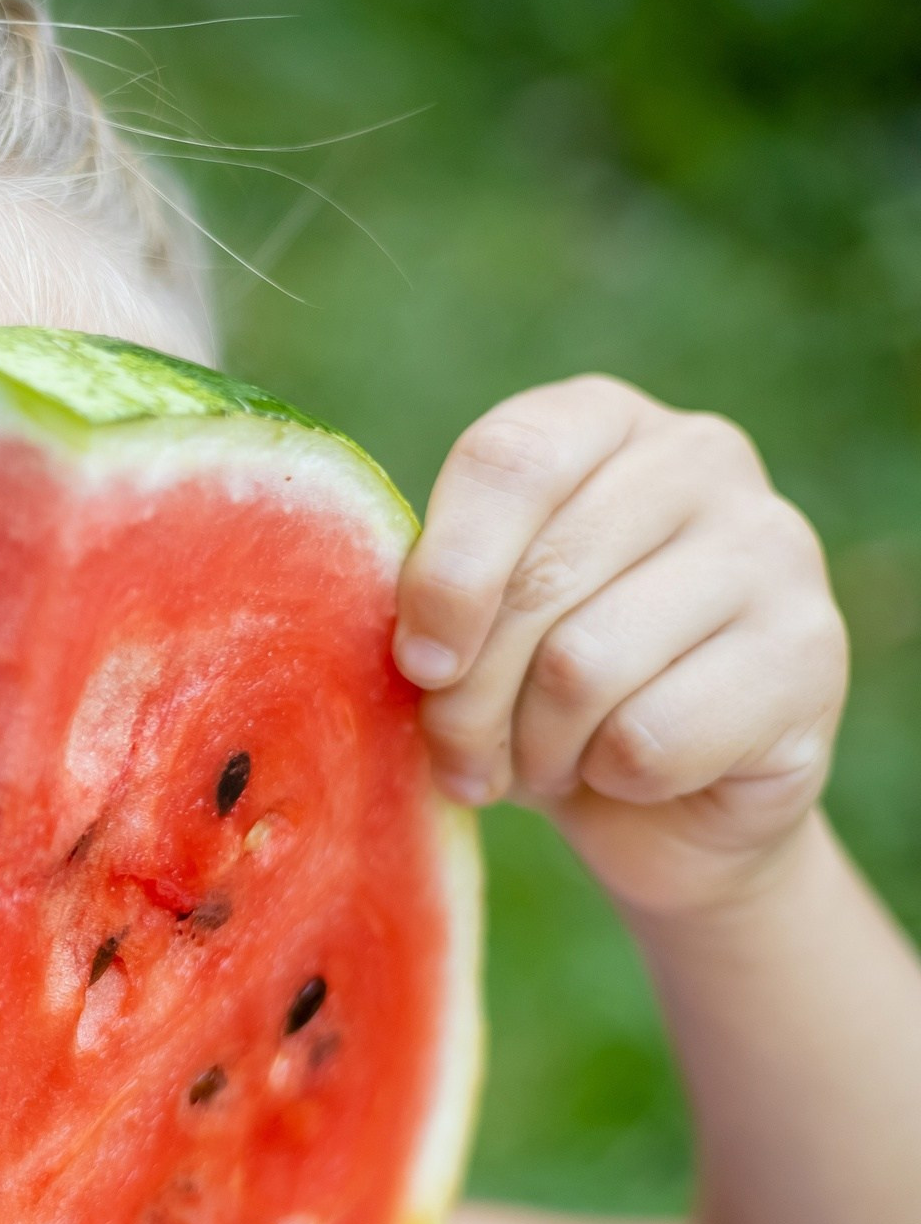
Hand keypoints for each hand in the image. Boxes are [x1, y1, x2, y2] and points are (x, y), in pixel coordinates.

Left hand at [393, 375, 847, 915]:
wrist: (673, 801)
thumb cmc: (540, 691)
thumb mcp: (472, 626)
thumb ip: (437, 595)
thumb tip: (411, 639)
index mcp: (599, 422)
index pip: (507, 459)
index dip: (444, 575)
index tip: (416, 664)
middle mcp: (700, 456)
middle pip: (538, 577)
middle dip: (470, 696)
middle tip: (462, 751)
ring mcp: (774, 546)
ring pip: (586, 664)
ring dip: (536, 746)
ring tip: (543, 760)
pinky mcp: (812, 651)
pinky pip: (652, 736)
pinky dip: (613, 778)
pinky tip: (625, 771)